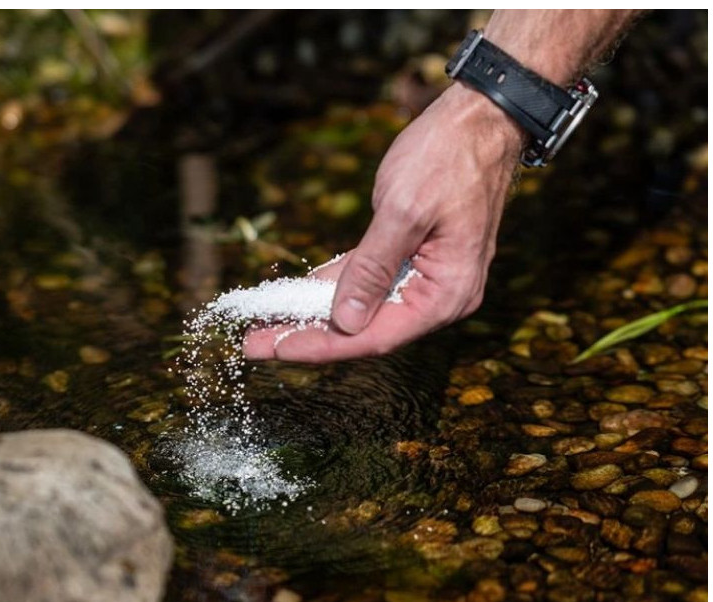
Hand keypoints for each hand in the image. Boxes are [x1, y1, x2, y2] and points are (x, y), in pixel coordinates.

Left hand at [243, 83, 524, 361]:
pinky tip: (296, 298)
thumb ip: (371, 270)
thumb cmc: (450, 157)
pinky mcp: (413, 261)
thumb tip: (345, 322)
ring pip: (362, 310)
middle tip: (255, 344)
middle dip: (309, 336)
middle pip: (365, 331)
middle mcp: (438, 297)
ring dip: (314, 317)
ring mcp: (426, 280)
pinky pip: (368, 284)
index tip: (273, 349)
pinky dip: (333, 289)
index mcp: (446, 293)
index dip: (320, 345)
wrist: (481, 118)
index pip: (375, 336)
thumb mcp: (403, 211)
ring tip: (265, 327)